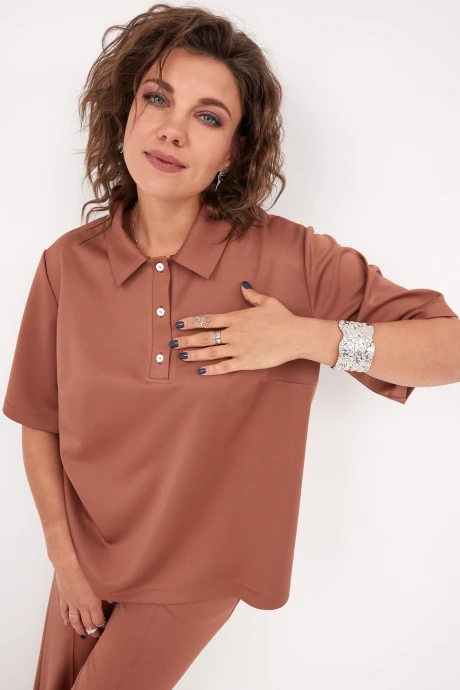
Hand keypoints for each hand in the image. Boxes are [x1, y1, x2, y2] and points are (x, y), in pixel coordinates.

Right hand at [55, 556, 109, 638]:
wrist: (68, 564)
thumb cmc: (86, 569)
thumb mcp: (101, 581)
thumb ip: (107, 593)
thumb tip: (113, 600)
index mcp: (93, 603)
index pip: (98, 620)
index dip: (102, 625)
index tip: (105, 628)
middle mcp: (81, 605)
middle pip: (87, 623)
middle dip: (93, 631)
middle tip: (96, 636)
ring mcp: (71, 602)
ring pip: (75, 621)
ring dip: (79, 629)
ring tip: (83, 635)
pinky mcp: (63, 597)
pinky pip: (64, 611)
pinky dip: (65, 618)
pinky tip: (67, 623)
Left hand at [169, 282, 303, 374]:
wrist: (295, 336)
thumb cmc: (283, 318)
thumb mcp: (267, 302)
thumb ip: (252, 295)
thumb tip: (244, 286)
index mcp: (236, 318)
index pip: (208, 319)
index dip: (191, 322)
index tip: (178, 324)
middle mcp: (234, 333)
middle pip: (205, 336)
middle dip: (187, 340)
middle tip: (173, 344)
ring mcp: (238, 348)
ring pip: (211, 352)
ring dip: (195, 354)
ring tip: (182, 356)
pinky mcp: (245, 362)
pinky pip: (224, 367)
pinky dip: (211, 369)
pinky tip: (201, 371)